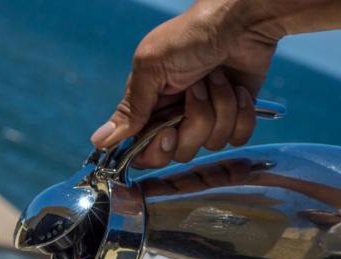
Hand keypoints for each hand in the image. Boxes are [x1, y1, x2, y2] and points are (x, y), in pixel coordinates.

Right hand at [91, 0, 281, 167]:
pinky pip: (237, 137)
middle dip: (193, 124)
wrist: (241, 21)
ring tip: (217, 77)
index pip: (143, 152)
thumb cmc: (191, 36)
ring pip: (211, 144)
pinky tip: (238, 89)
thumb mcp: (152, 68)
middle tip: (195, 91)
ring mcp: (206, 119)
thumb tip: (99, 141)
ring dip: (220, 107)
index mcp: (148, 109)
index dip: (155, 150)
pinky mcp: (235, 117)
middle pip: (178, 154)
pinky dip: (241, 113)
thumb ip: (130, 109)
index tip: (167, 132)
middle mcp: (175, 118)